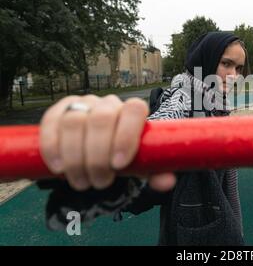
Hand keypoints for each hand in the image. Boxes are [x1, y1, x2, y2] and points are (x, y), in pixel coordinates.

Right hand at [39, 94, 176, 191]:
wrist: (97, 147)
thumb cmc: (122, 155)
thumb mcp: (140, 165)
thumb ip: (154, 171)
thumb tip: (167, 182)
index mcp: (132, 111)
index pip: (134, 110)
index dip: (126, 135)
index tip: (119, 165)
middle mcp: (108, 103)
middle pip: (101, 119)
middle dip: (98, 156)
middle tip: (100, 182)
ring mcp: (82, 104)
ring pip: (74, 122)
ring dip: (75, 158)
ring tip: (82, 182)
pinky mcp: (59, 111)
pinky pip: (51, 123)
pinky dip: (53, 147)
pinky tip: (58, 168)